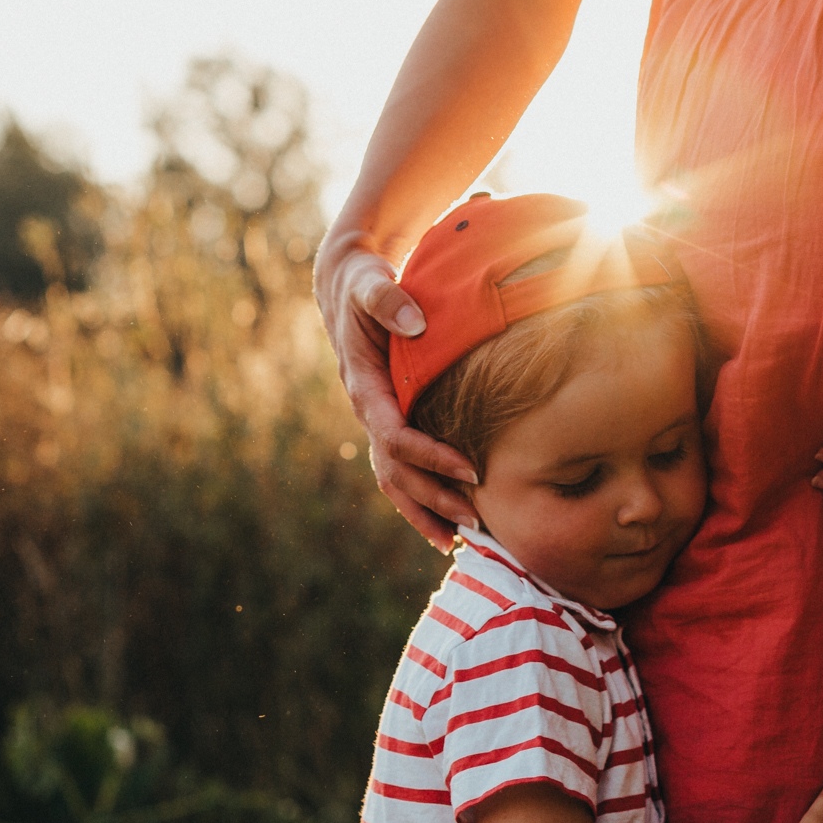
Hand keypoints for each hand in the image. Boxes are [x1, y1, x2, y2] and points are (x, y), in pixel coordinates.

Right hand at [314, 238, 479, 546]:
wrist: (347, 286)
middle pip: (396, 470)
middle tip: (476, 520)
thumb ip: (389, 300)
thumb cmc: (364, 282)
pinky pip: (401, 469)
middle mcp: (367, 411)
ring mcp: (376, 420)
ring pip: (394, 479)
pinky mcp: (389, 420)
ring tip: (459, 540)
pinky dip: (421, 498)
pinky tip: (446, 523)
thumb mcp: (370, 282)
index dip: (431, 456)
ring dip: (424, 511)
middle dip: (433, 498)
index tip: (472, 470)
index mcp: (364, 387)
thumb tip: (416, 324)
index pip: (396, 436)